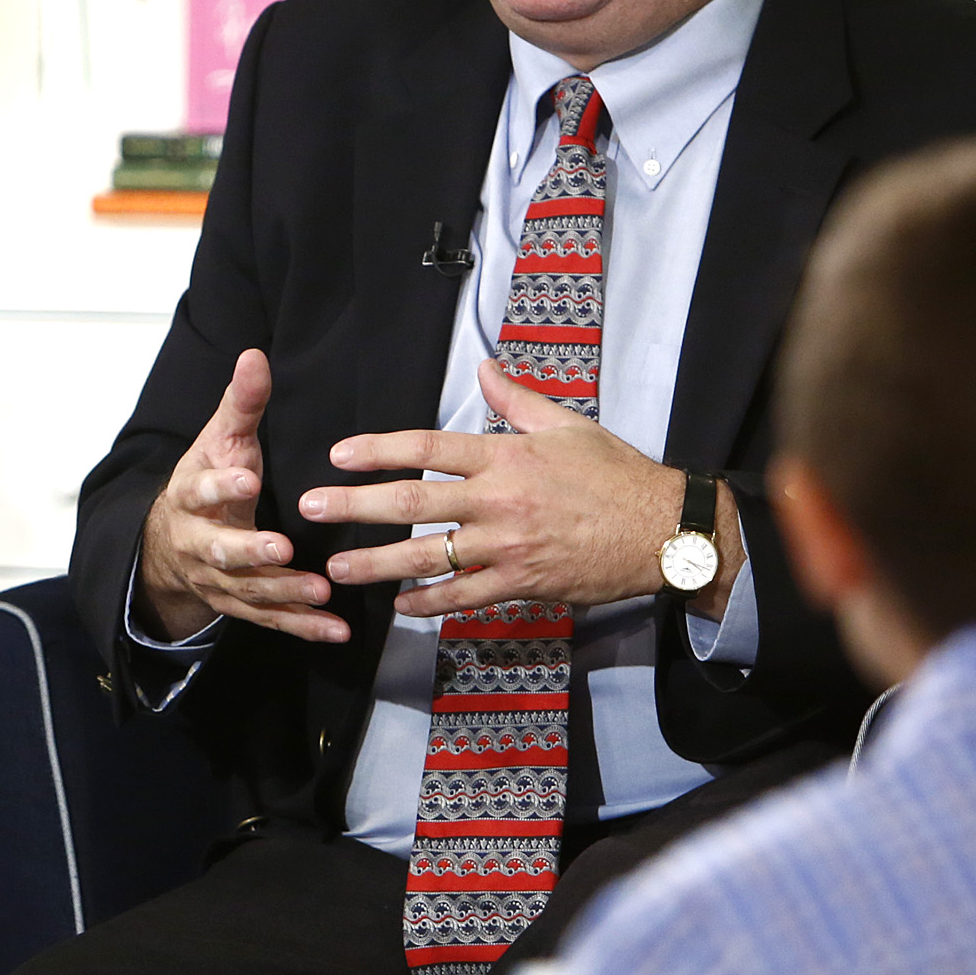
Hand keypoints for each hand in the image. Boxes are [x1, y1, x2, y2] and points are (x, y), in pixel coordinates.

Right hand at [136, 349, 348, 644]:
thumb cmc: (206, 481)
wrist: (169, 543)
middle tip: (283, 549)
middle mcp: (199, 542)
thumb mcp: (219, 440)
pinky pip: (269, 620)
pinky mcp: (238, 604)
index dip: (220, 487)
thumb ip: (240, 403)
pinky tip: (337, 631)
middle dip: (251, 552)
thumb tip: (255, 355)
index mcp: (191, 497)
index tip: (246, 479)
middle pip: (220, 551)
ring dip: (284, 593)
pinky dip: (302, 627)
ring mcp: (217, 579)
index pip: (199, 490)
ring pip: (248, 590)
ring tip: (321, 591)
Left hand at [299, 359, 739, 618]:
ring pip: (429, 556)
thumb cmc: (617, 474)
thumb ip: (517, 400)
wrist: (663, 529)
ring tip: (338, 568)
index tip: (340, 454)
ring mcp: (508, 546)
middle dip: (356, 505)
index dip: (380, 450)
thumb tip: (482, 368)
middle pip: (414, 503)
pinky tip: (401, 605)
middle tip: (312, 506)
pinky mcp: (523, 583)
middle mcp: (499, 500)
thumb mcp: (568, 425)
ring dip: (378, 564)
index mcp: (506, 456)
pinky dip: (430, 602)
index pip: (429, 448)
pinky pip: (466, 595)